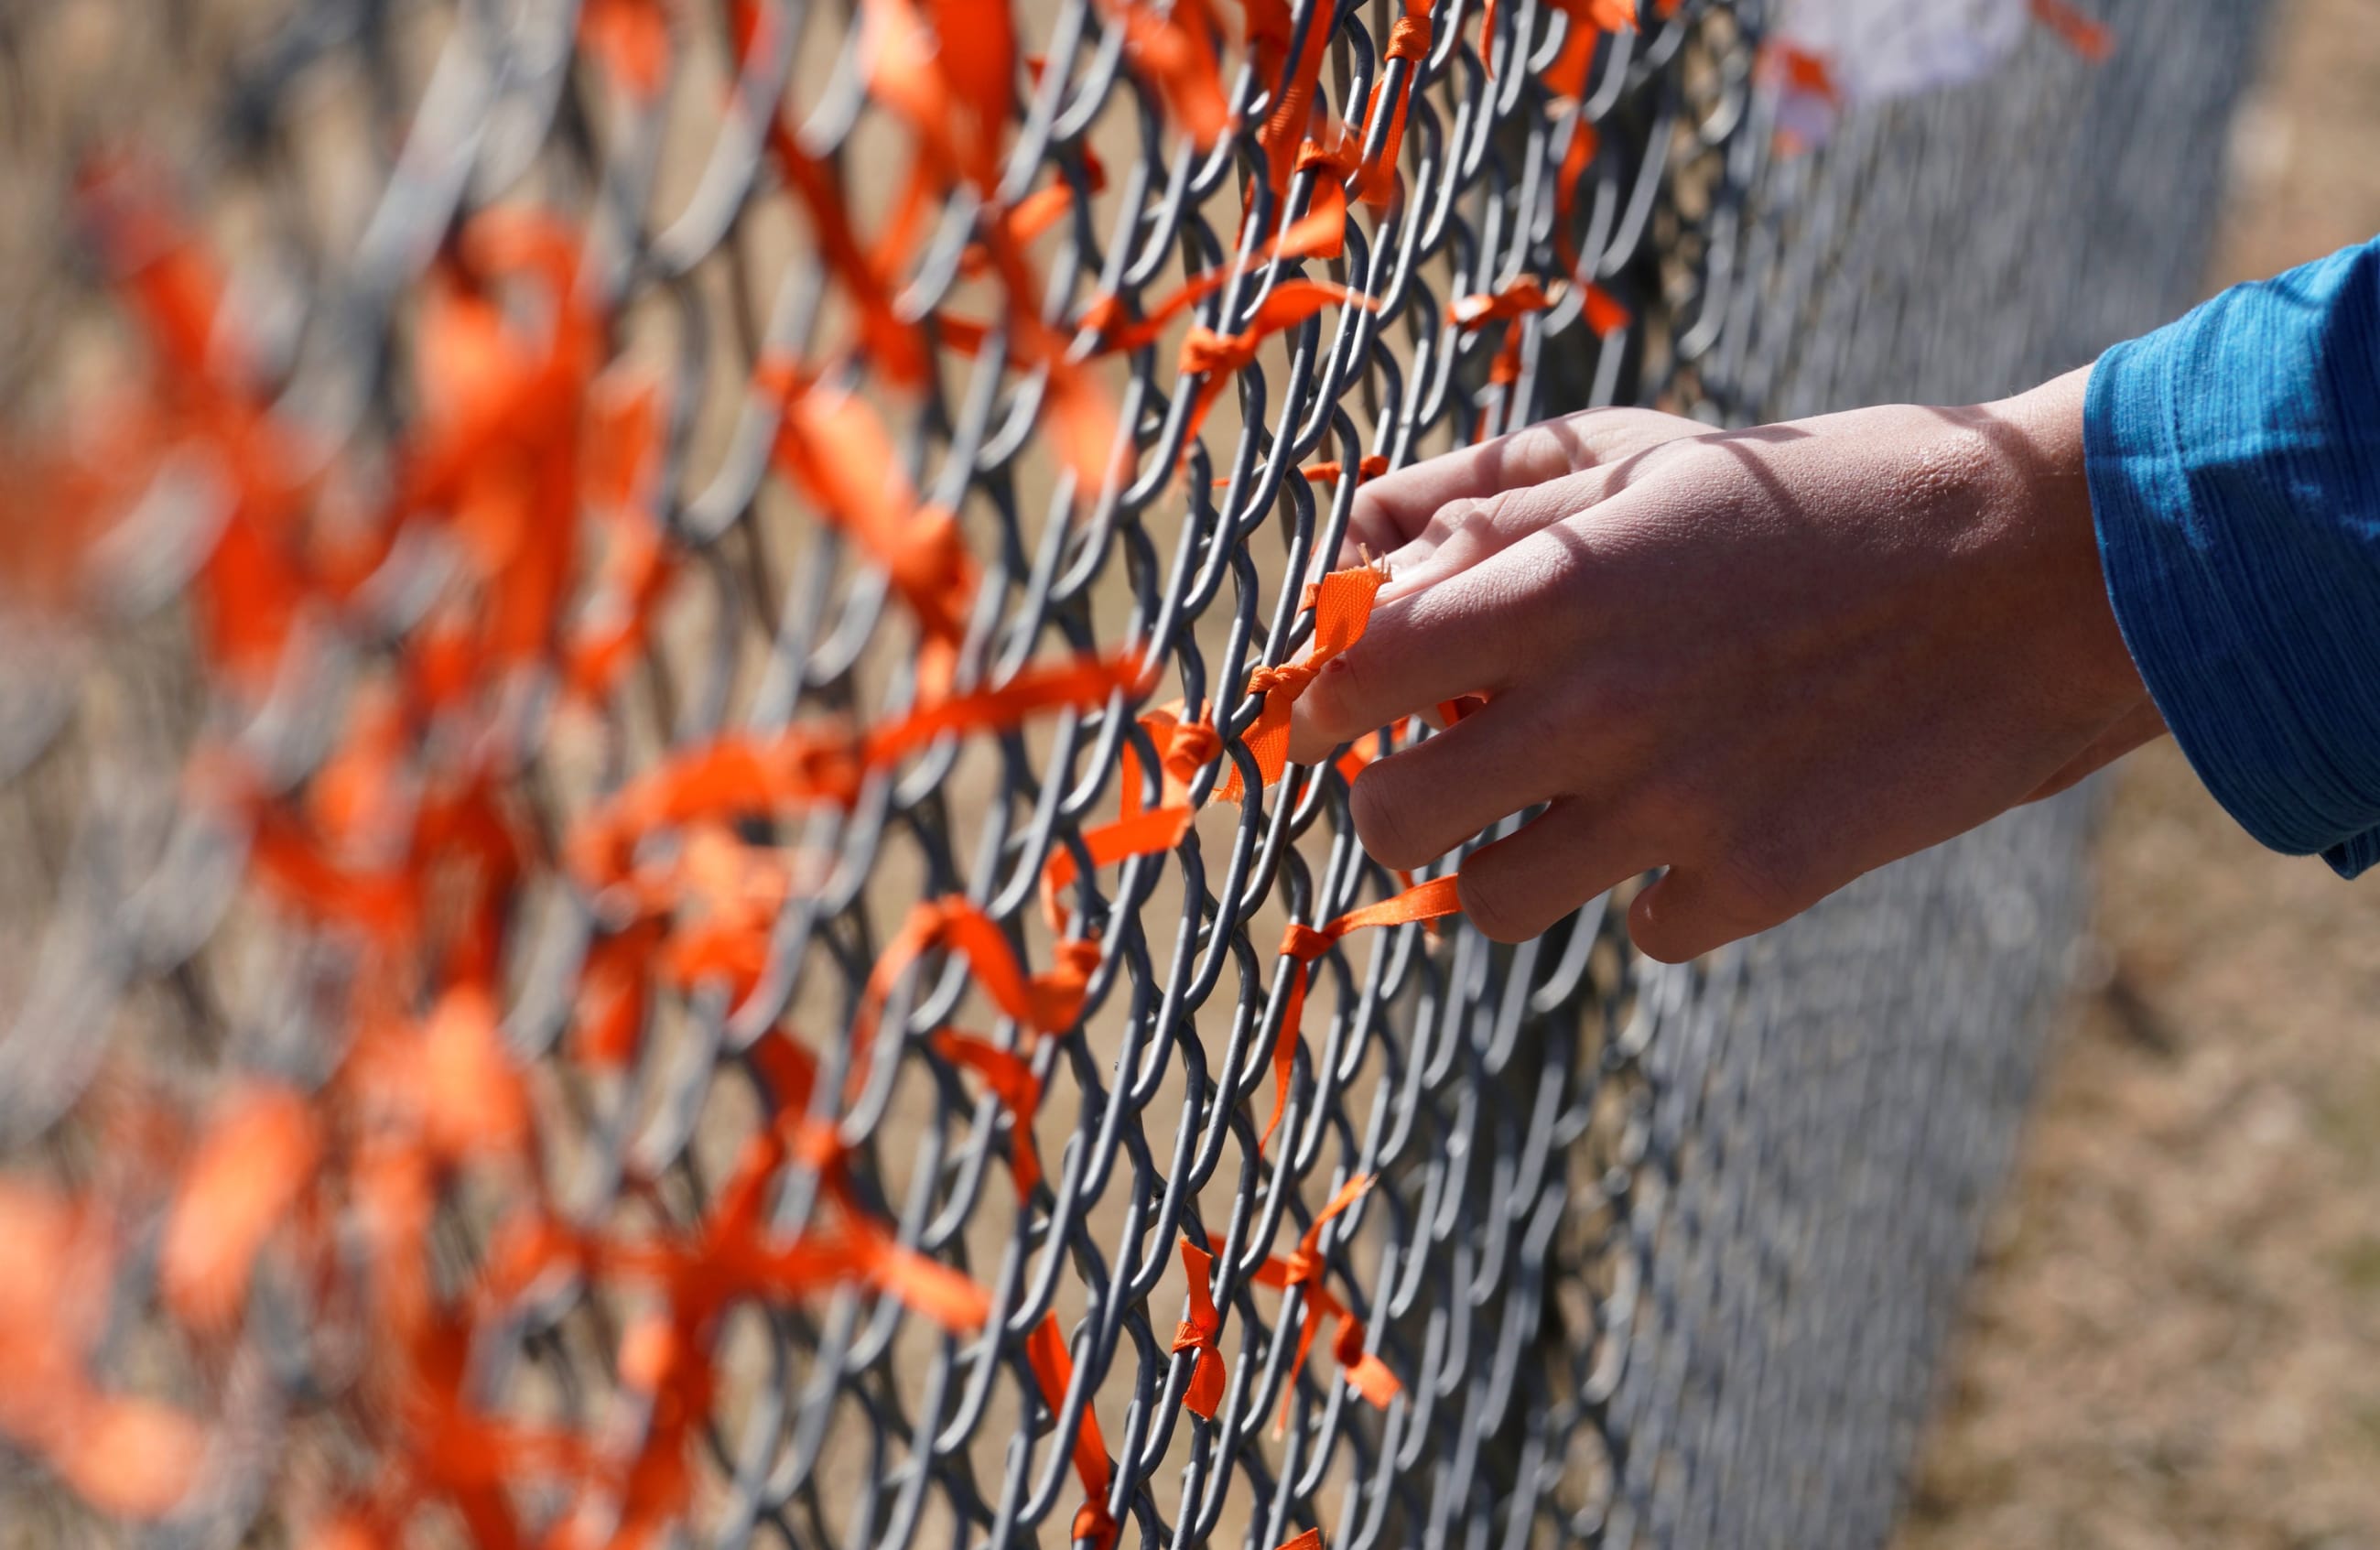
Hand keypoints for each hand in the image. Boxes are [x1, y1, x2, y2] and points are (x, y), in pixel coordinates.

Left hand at [1286, 367, 2161, 960]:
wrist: (2041, 567)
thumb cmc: (1827, 494)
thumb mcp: (1655, 456)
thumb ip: (1494, 498)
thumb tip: (1363, 540)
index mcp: (1554, 585)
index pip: (1353, 676)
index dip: (1319, 705)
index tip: (1332, 718)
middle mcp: (1594, 705)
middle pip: (1391, 817)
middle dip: (1391, 804)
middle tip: (1432, 781)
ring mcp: (1675, 806)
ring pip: (1490, 902)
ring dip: (1507, 863)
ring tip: (1565, 815)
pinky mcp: (1760, 881)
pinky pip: (1641, 929)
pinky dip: (1659, 894)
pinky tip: (1705, 831)